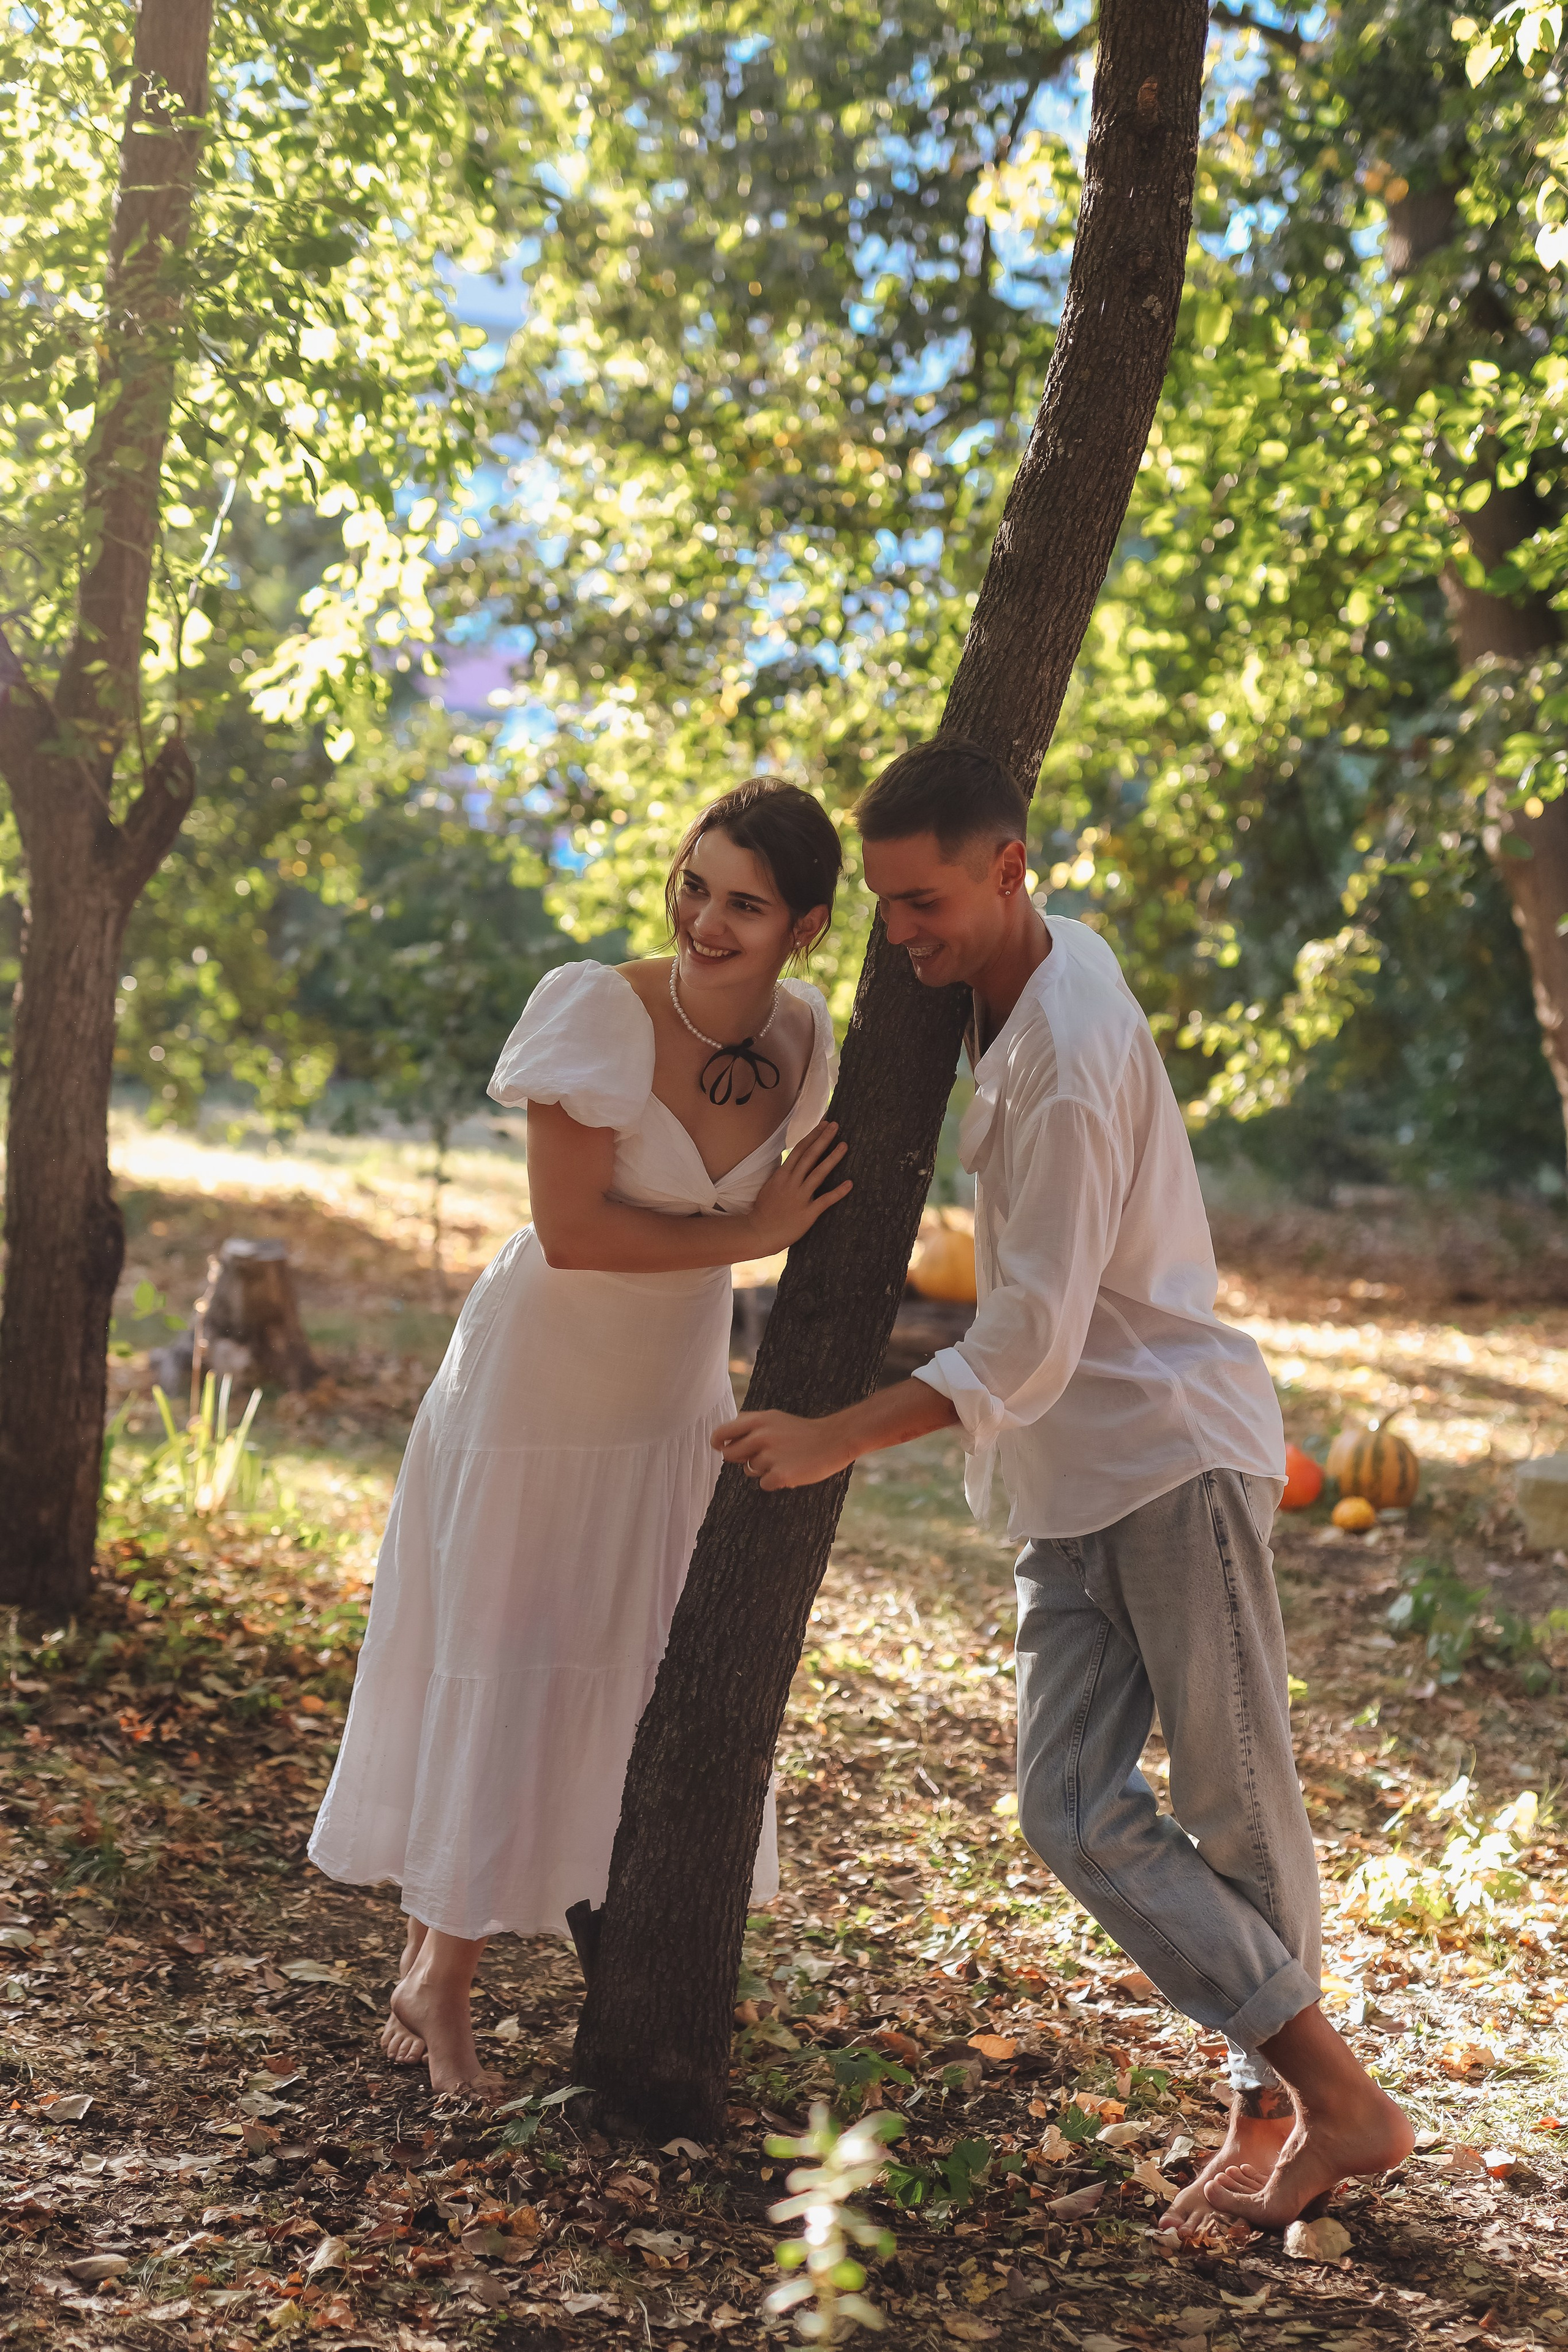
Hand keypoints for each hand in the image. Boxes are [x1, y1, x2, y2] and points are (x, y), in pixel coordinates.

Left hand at [712, 1408, 853, 1490]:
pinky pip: (764, 1484)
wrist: (834, 1440)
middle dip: (739, 1459)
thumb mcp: (774, 1418)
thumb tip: (724, 1439)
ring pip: (750, 1470)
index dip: (717, 1442)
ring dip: (763, 1469)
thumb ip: (749, 1425)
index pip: (722, 1433)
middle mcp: (761, 1437)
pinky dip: (774, 1481)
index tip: (719, 1447)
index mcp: (758, 1420)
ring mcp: (770, 1456)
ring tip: (783, 1460)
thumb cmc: (802, 1431)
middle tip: (757, 1457)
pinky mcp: (781, 1474)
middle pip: (730, 1455)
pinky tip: (789, 1471)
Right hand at [743, 1121, 850, 1254]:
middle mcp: (791, 1183)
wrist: (759, 1232)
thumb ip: (783, 1174)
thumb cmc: (764, 1211)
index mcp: (782, 1175)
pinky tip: (850, 1183)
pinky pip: (825, 1200)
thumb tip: (793, 1162)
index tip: (823, 1124)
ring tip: (844, 1145)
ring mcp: (800, 1197)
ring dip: (832, 1158)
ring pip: (818, 1173)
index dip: (812, 1136)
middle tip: (835, 1126)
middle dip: (823, 1139)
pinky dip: (838, 1192)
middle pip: (809, 1156)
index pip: (799, 1150)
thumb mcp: (770, 1186)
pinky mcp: (808, 1213)